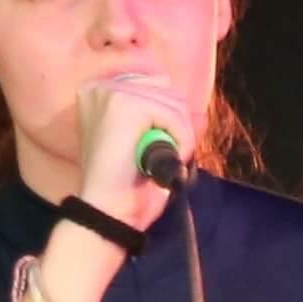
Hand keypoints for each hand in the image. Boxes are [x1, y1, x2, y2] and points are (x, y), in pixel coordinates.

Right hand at [73, 81, 188, 230]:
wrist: (108, 214)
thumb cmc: (126, 190)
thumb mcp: (153, 152)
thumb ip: (175, 128)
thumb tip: (201, 115)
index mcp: (101, 95)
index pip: (155, 87)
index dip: (170, 117)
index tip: (167, 145)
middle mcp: (102, 88)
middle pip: (167, 88)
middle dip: (178, 124)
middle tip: (169, 157)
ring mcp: (111, 93)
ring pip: (174, 102)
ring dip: (182, 135)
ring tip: (164, 162)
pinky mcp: (124, 104)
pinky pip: (174, 114)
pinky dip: (181, 140)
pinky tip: (167, 160)